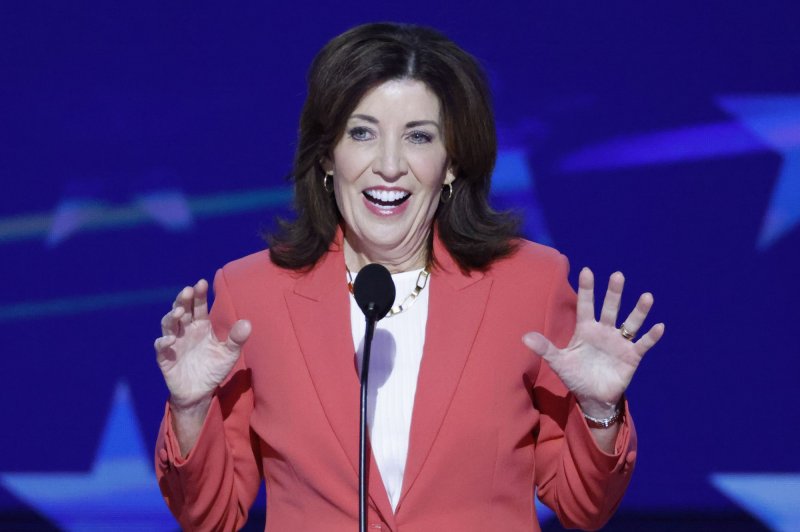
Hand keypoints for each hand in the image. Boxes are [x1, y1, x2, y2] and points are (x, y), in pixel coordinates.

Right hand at [155, 279, 251, 411]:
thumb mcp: (229, 354)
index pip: (198, 306)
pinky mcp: (165, 358)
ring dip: (172, 317)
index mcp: (200, 326)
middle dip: (183, 300)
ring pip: (168, 324)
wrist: (201, 392)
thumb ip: (236, 339)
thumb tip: (247, 323)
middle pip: (182, 310)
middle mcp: (185, 331)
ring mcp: (174, 343)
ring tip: (179, 311)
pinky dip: (163, 342)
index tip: (202, 282)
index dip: (199, 295)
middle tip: (188, 291)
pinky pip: (161, 347)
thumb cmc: (214, 369)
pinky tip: (170, 339)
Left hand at [523, 268, 664, 416]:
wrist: (592, 398)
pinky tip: (659, 326)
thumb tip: (524, 337)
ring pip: (630, 323)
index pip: (586, 305)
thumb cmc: (575, 376)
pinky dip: (651, 337)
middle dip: (613, 293)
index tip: (587, 270)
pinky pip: (643, 344)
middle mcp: (604, 331)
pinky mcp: (631, 357)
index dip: (586, 289)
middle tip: (617, 275)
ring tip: (646, 297)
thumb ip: (545, 348)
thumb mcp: (559, 362)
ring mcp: (619, 343)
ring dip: (638, 311)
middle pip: (610, 309)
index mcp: (586, 330)